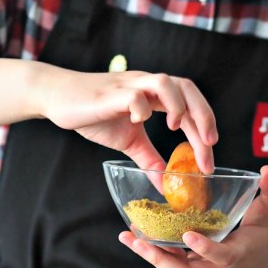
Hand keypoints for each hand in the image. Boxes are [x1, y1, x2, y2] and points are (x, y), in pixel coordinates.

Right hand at [38, 66, 217, 172]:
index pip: (190, 104)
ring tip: (176, 128)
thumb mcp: (128, 141)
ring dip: (177, 105)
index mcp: (154, 95)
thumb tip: (166, 184)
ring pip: (165, 82)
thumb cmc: (94, 114)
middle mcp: (146, 84)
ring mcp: (129, 85)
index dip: (204, 128)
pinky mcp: (109, 93)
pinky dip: (141, 107)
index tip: (209, 158)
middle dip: (202, 115)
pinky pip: (133, 95)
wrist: (58, 98)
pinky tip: (140, 121)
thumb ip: (150, 159)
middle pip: (186, 87)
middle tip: (210, 143)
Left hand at [118, 166, 267, 267]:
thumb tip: (266, 170)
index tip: (188, 234)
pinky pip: (172, 263)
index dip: (205, 247)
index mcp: (237, 255)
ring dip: (150, 255)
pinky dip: (154, 252)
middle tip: (138, 241)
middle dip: (160, 260)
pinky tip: (135, 236)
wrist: (267, 264)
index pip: (220, 256)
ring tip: (128, 237)